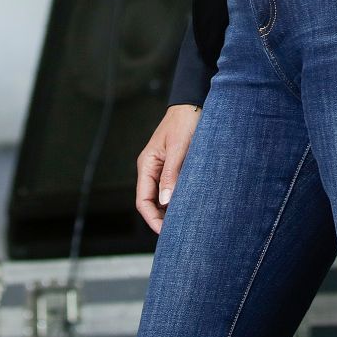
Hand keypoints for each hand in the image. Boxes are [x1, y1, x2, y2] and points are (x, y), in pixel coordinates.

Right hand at [134, 105, 199, 233]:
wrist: (193, 103)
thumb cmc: (185, 122)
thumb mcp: (178, 148)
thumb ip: (171, 174)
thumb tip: (165, 202)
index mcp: (147, 164)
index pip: (143, 200)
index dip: (152, 219)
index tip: (166, 232)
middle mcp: (151, 168)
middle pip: (150, 202)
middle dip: (161, 219)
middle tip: (178, 233)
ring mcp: (161, 168)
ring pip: (161, 197)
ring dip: (169, 210)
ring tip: (185, 222)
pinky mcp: (172, 166)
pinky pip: (170, 188)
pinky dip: (176, 199)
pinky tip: (188, 205)